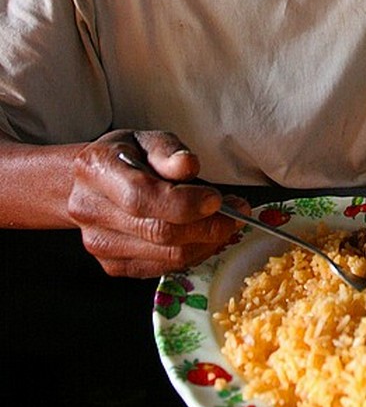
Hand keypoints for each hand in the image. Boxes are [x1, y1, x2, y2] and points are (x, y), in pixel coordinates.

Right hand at [68, 129, 248, 277]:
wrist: (87, 185)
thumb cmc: (124, 157)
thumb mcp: (146, 139)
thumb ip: (168, 151)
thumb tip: (188, 166)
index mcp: (98, 169)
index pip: (142, 196)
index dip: (184, 203)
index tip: (218, 200)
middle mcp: (91, 210)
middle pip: (157, 231)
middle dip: (207, 226)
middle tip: (237, 212)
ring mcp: (99, 244)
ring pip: (165, 256)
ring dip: (206, 242)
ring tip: (226, 223)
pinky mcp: (112, 265)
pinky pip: (162, 268)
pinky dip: (192, 255)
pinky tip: (205, 237)